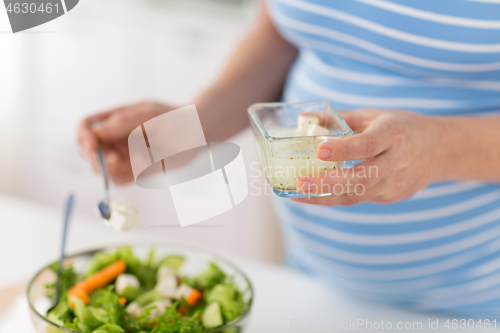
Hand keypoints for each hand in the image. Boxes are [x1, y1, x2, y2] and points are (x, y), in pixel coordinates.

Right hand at [77, 101, 177, 183]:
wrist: (197, 133)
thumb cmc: (174, 118)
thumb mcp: (150, 114)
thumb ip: (124, 121)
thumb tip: (97, 131)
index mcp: (114, 120)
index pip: (86, 127)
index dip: (84, 137)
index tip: (93, 145)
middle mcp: (115, 139)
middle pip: (90, 152)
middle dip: (98, 158)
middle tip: (115, 159)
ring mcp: (124, 156)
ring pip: (105, 170)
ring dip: (113, 169)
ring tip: (138, 159)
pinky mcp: (136, 170)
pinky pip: (121, 179)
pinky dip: (128, 176)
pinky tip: (145, 166)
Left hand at [294, 109, 446, 205]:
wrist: (441, 150)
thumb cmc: (401, 128)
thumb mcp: (374, 116)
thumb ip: (340, 118)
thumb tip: (304, 119)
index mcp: (393, 134)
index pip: (368, 144)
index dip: (344, 150)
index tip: (320, 151)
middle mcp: (396, 161)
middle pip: (361, 177)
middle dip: (328, 183)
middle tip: (300, 182)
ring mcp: (395, 183)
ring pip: (358, 195)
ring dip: (325, 196)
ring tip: (297, 193)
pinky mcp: (390, 196)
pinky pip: (359, 198)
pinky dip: (335, 197)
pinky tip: (313, 195)